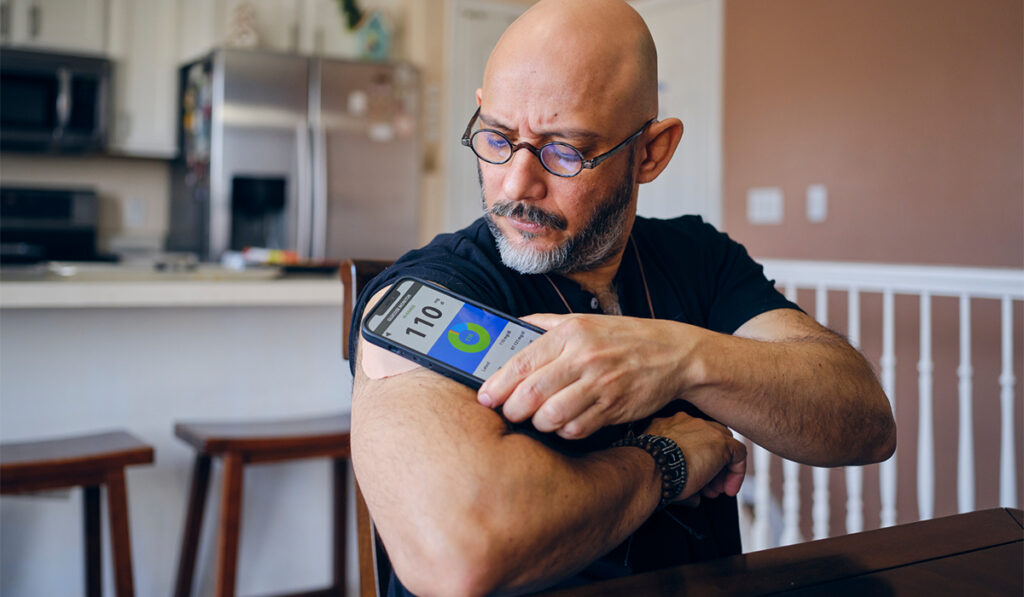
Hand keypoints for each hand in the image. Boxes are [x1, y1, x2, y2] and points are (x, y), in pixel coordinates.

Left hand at [478, 313, 704, 438]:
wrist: (674, 354)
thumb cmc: (624, 338)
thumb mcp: (584, 321)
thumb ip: (545, 324)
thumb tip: (511, 326)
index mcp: (570, 333)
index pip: (521, 363)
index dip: (497, 385)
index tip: (485, 397)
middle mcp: (584, 358)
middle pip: (532, 393)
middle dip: (512, 409)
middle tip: (509, 413)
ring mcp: (601, 384)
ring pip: (552, 415)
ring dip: (538, 423)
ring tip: (537, 419)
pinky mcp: (614, 408)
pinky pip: (577, 428)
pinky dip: (564, 432)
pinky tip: (564, 424)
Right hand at [644, 411, 746, 501]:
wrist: (650, 468)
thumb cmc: (649, 471)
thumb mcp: (660, 467)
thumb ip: (677, 475)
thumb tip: (693, 498)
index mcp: (669, 425)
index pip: (691, 438)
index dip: (696, 460)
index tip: (693, 480)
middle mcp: (687, 421)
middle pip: (709, 440)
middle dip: (710, 465)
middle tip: (706, 487)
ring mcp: (705, 429)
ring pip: (724, 445)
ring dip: (721, 470)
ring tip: (715, 492)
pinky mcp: (721, 442)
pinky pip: (739, 454)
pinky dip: (737, 472)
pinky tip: (728, 489)